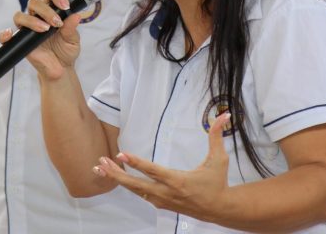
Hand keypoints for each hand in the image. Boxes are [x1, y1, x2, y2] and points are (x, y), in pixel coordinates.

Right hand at [0, 0, 81, 80]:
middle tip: (56, 22)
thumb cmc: (66, 50)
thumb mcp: (73, 40)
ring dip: (32, 20)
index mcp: (52, 10)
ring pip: (20, 15)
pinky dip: (5, 34)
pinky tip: (10, 35)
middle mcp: (37, 16)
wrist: (60, 68)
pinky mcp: (19, 41)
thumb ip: (72, 28)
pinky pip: (6, 36)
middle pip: (33, 2)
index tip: (65, 6)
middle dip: (45, 10)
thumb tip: (76, 16)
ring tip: (45, 30)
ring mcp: (27, 28)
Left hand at [92, 112, 231, 222]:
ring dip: (117, 178)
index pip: (153, 171)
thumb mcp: (219, 159)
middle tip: (100, 163)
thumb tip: (225, 116)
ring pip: (134, 190)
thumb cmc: (218, 182)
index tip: (121, 154)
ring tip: (100, 168)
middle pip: (136, 185)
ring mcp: (162, 200)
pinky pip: (139, 194)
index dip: (136, 162)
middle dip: (116, 174)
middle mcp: (166, 193)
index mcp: (178, 181)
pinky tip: (116, 176)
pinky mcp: (160, 203)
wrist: (220, 209)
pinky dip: (126, 185)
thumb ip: (217, 136)